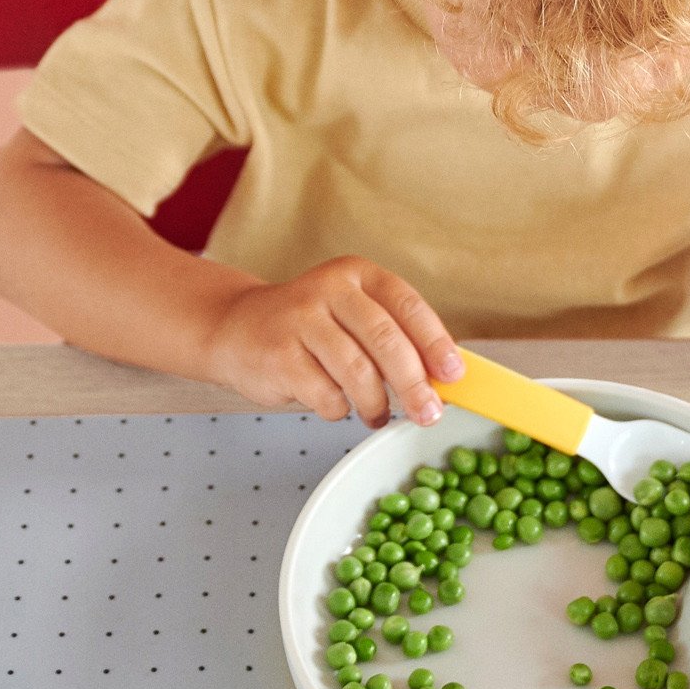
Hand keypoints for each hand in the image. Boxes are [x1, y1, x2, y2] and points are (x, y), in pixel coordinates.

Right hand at [203, 256, 462, 427]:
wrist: (236, 327)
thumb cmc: (308, 328)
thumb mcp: (352, 315)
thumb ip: (393, 337)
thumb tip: (443, 380)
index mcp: (357, 274)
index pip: (407, 305)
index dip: (435, 342)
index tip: (453, 375)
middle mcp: (329, 289)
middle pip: (385, 340)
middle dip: (414, 384)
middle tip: (428, 413)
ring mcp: (300, 320)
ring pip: (357, 373)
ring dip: (376, 403)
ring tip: (378, 414)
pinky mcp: (278, 355)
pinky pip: (326, 395)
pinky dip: (338, 409)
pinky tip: (335, 404)